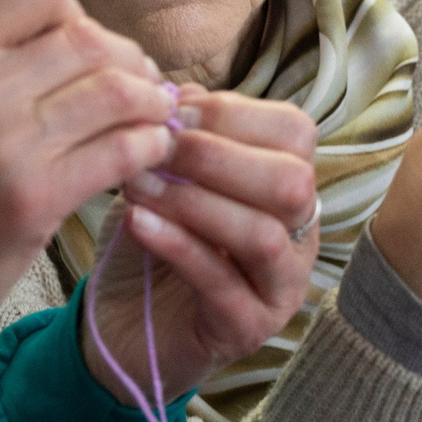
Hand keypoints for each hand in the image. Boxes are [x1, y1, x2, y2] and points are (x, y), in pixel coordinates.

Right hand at [0, 0, 176, 412]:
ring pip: (117, 90)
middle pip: (89, 36)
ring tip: (152, 122)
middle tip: (140, 89)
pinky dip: (148, 150)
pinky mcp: (32, 200)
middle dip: (127, 61)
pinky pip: (123, 150)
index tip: (81, 51)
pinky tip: (144, 160)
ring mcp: (1, 143)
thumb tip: (69, 34)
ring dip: (149, 104)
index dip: (76, 13)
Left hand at [85, 87, 318, 401]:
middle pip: (292, 181)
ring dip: (193, 201)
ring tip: (137, 184)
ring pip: (263, 234)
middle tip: (154, 147)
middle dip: (217, 155)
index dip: (233, 112)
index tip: (169, 109)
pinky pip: (223, 283)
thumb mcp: (164, 174)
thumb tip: (172, 92)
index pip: (295, 132)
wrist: (122, 324)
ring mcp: (280, 287)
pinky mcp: (248, 330)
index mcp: (289, 185)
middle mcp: (299, 235)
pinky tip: (139, 223)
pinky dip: (179, 246)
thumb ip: (179, 135)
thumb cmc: (151, 240)